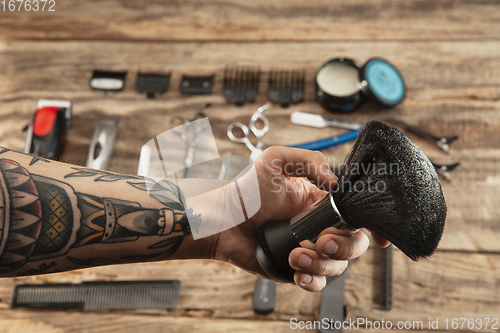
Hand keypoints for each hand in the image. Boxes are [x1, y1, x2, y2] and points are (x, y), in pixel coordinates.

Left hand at [212, 146, 385, 291]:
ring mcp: (310, 249)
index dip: (375, 226)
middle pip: (355, 244)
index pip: (358, 214)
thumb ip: (310, 162)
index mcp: (322, 202)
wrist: (224, 219)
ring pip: (338, 265)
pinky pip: (318, 282)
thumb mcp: (276, 160)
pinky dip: (313, 280)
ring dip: (322, 263)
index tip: (380, 236)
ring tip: (296, 253)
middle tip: (321, 241)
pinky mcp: (296, 268)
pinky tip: (298, 271)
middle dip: (345, 246)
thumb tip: (337, 183)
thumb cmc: (248, 189)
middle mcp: (320, 226)